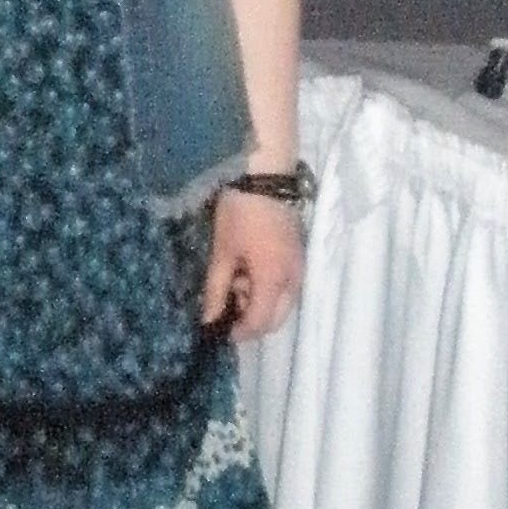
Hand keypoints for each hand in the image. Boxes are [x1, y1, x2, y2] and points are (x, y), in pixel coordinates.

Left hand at [202, 187, 303, 342]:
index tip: (218, 329)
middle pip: (275, 319)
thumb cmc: (239, 213)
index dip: (238, 332)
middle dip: (250, 319)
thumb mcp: (223, 253)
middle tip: (227, 302)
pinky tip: (248, 268)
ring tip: (235, 278)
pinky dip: (267, 288)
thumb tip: (208, 320)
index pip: (260, 323)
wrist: (266, 176)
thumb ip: (215, 290)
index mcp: (274, 280)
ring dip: (259, 302)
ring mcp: (299, 267)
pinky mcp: (299, 257)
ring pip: (281, 304)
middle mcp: (293, 279)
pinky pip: (285, 287)